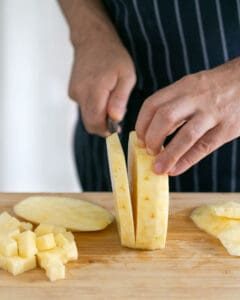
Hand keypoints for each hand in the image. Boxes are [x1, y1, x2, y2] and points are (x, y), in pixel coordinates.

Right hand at [69, 38, 135, 135]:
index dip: (106, 130)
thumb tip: (115, 119)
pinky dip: (93, 107)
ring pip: (87, 116)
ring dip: (99, 116)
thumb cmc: (113, 56)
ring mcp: (74, 93)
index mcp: (95, 91)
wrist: (92, 40)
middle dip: (103, 126)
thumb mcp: (127, 76)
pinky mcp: (72, 92)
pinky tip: (101, 93)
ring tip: (110, 99)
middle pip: (89, 124)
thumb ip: (120, 99)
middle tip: (116, 117)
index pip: (95, 123)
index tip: (117, 128)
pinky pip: (84, 107)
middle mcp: (80, 94)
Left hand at [136, 58, 239, 175]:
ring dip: (168, 154)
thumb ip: (173, 105)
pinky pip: (203, 147)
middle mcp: (195, 98)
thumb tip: (152, 131)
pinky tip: (175, 169)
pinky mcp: (227, 128)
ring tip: (158, 168)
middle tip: (149, 152)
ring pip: (186, 135)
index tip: (139, 139)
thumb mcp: (191, 87)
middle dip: (152, 138)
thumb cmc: (214, 88)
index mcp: (183, 86)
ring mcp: (212, 113)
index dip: (141, 125)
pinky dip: (186, 161)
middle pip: (165, 118)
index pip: (152, 104)